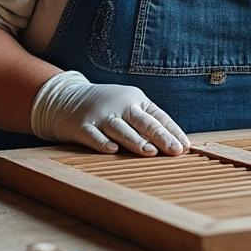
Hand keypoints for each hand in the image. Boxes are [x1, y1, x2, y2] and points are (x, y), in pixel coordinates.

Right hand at [31, 71, 189, 156]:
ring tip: (150, 151)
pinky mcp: (82, 126)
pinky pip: (93, 135)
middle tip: (174, 150)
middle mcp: (121, 106)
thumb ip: (149, 124)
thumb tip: (175, 145)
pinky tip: (112, 150)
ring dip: (135, 140)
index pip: (159, 117)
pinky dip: (102, 142)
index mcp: (137, 100)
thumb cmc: (107, 107)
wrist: (66, 98)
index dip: (173, 132)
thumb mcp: (129, 108)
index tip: (184, 147)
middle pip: (144, 122)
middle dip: (160, 136)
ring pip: (121, 129)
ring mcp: (101, 115)